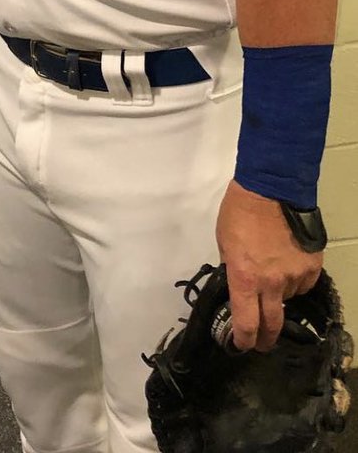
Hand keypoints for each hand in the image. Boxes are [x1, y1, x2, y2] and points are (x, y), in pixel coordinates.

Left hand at [216, 179, 321, 351]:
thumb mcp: (224, 242)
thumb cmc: (240, 212)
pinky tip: (286, 267)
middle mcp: (271, 284)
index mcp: (244, 278)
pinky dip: (293, 282)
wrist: (272, 190)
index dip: (243, 339)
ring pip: (286, 300)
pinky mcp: (311, 268)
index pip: (246, 322)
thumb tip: (240, 282)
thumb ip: (233, 267)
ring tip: (271, 276)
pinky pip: (301, 285)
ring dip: (277, 297)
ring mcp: (294, 277)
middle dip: (265, 340)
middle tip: (261, 344)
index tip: (240, 345)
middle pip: (271, 325)